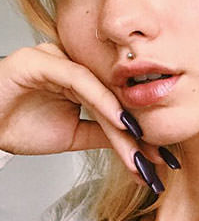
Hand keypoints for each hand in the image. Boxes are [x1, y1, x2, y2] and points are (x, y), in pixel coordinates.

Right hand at [0, 43, 166, 190]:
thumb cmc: (15, 127)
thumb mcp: (71, 136)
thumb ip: (102, 133)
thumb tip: (137, 143)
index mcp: (80, 81)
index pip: (118, 106)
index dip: (141, 134)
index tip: (161, 160)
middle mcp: (72, 67)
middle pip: (115, 100)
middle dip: (140, 134)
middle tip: (161, 161)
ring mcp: (57, 59)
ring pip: (101, 91)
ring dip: (125, 123)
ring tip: (145, 149)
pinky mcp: (40, 60)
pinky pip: (79, 79)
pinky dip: (103, 101)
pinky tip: (123, 123)